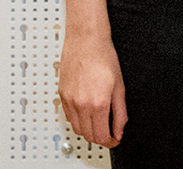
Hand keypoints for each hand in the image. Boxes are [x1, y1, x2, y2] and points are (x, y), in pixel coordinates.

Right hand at [58, 31, 126, 148]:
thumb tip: (119, 131)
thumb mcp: (119, 87)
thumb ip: (120, 114)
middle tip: (108, 133)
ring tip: (97, 123)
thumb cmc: (103, 57)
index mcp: (98, 103)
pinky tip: (86, 113)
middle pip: (88, 136)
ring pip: (76, 128)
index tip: (114, 139)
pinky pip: (68, 116)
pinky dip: (77, 120)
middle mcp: (81, 103)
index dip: (110, 142)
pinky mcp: (61, 93)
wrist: (86, 39)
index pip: (102, 136)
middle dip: (100, 138)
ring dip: (87, 131)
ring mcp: (69, 99)